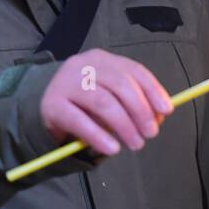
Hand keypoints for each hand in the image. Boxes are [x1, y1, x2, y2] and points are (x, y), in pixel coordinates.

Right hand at [39, 49, 173, 156]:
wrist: (41, 104)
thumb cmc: (84, 101)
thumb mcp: (110, 96)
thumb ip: (133, 103)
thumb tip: (159, 116)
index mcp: (102, 59)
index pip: (134, 70)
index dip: (153, 90)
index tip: (167, 111)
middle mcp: (84, 66)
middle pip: (120, 84)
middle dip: (140, 110)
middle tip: (151, 133)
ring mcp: (66, 84)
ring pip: (102, 102)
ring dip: (124, 125)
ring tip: (136, 144)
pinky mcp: (52, 105)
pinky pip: (79, 121)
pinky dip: (98, 136)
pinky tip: (112, 148)